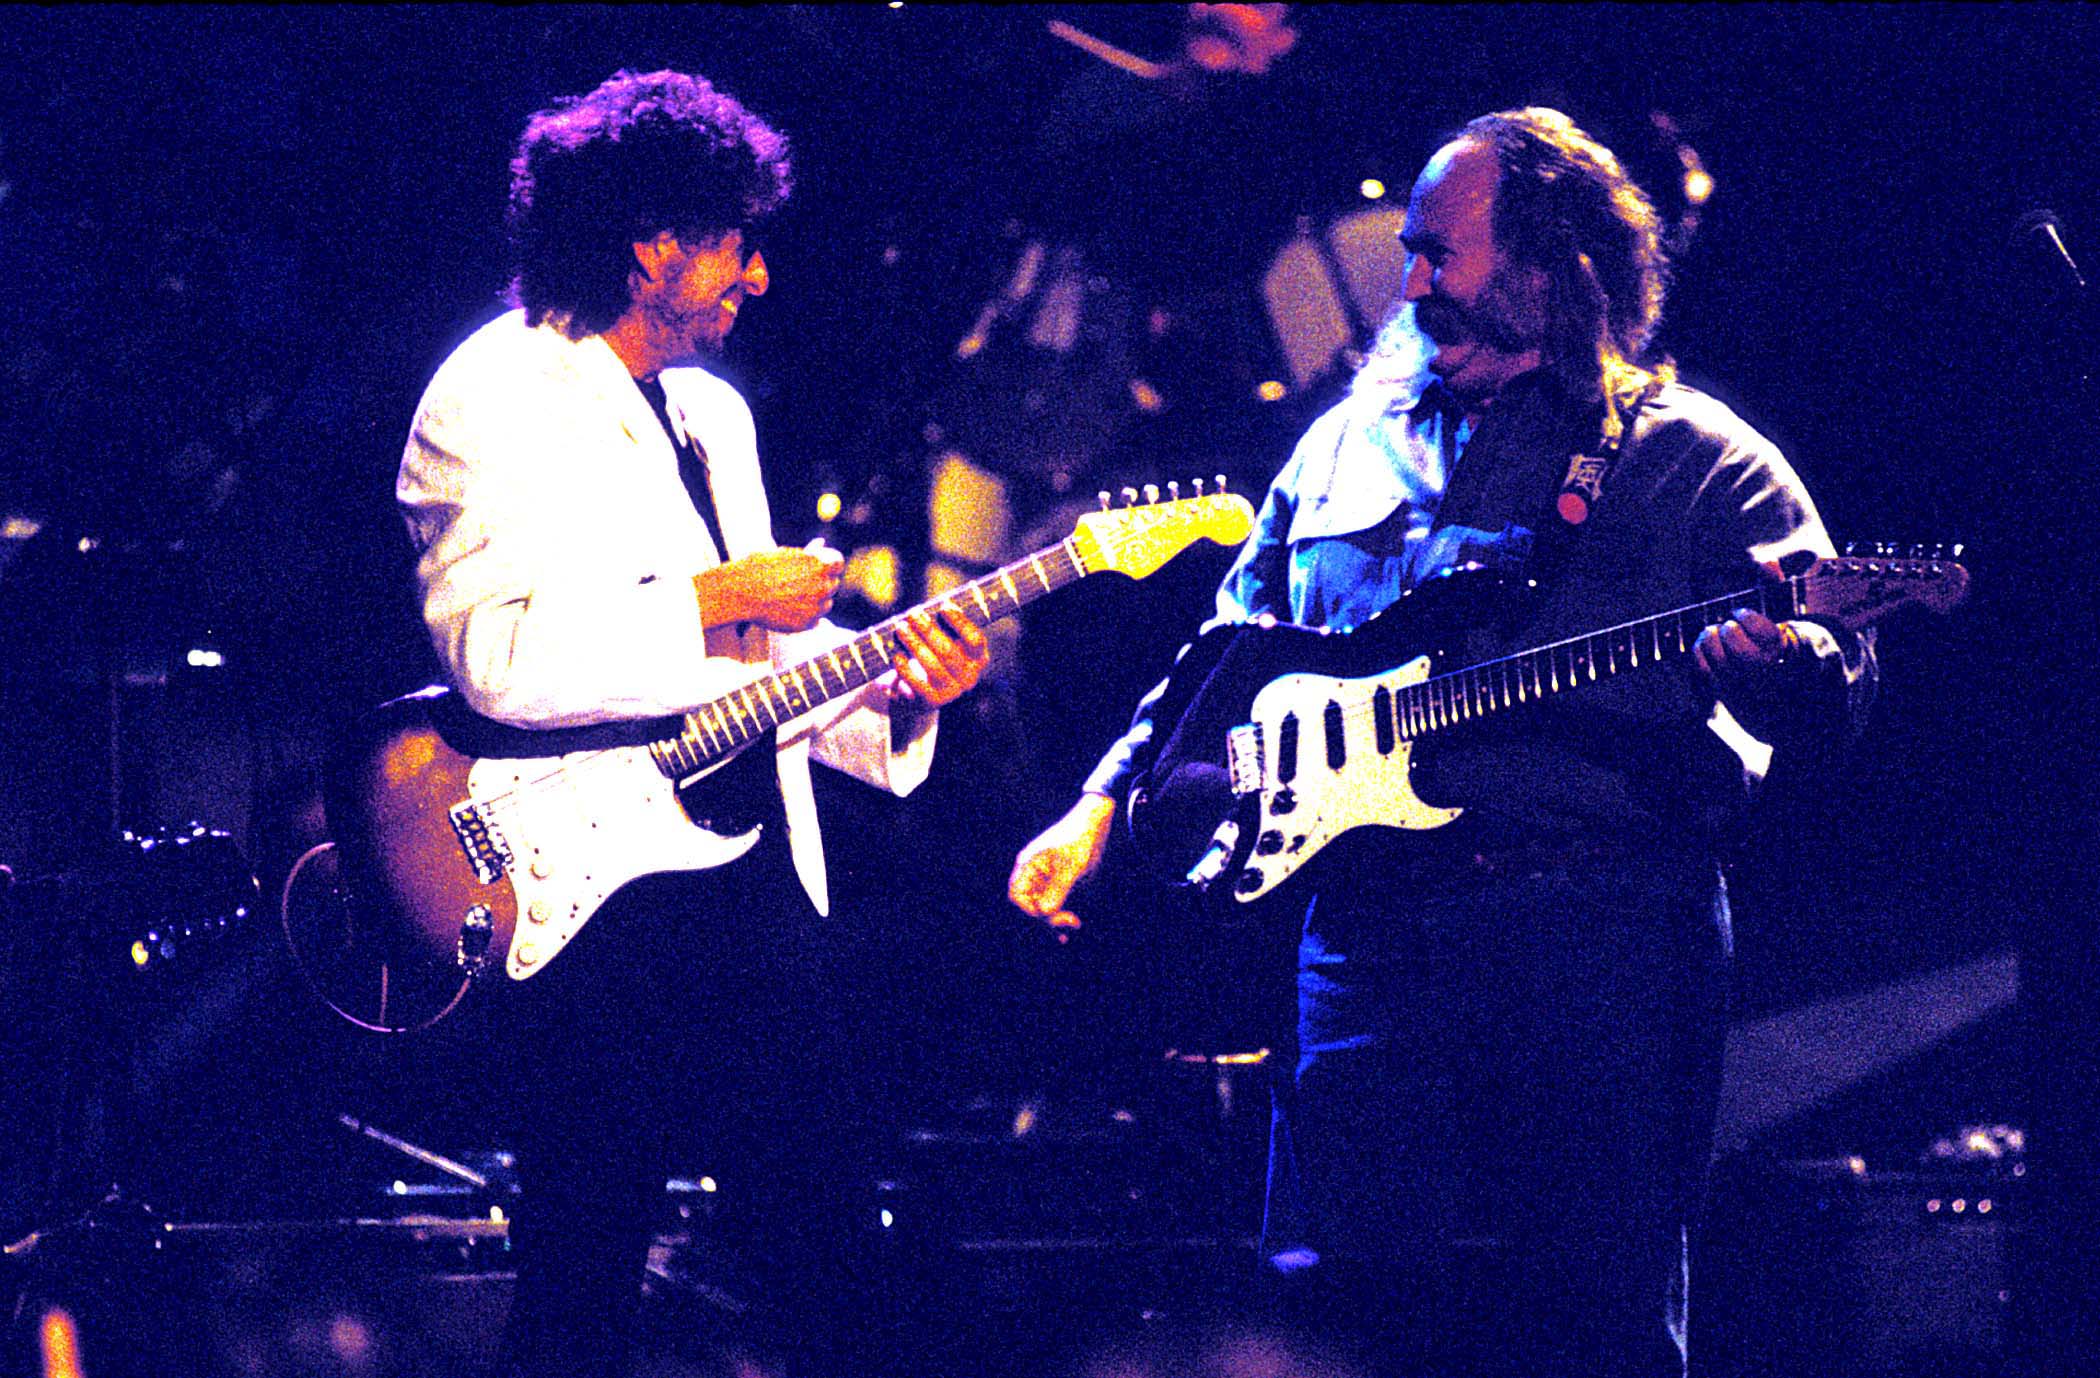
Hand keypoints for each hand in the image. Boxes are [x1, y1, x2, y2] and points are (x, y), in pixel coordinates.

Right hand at [695, 543, 843, 632]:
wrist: (741, 592)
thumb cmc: (759, 568)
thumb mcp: (785, 555)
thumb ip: (806, 556)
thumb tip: (820, 545)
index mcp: (821, 564)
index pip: (838, 562)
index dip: (829, 563)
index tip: (821, 566)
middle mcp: (823, 586)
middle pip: (832, 584)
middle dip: (821, 583)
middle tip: (802, 584)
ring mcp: (816, 607)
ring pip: (826, 605)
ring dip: (816, 601)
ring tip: (793, 597)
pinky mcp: (807, 624)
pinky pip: (814, 620)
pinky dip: (806, 616)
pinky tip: (788, 609)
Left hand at [888, 605, 988, 708]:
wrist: (920, 693)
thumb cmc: (934, 656)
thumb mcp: (945, 640)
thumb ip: (945, 625)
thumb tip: (939, 606)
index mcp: (979, 659)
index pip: (975, 640)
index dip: (960, 623)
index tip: (943, 607)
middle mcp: (970, 677)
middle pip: (949, 651)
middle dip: (929, 630)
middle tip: (913, 613)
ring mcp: (953, 692)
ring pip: (933, 666)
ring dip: (915, 644)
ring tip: (901, 628)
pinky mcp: (933, 702)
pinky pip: (918, 684)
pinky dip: (906, 669)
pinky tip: (897, 655)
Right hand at [1008, 793, 1116, 934]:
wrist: (1095, 820)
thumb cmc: (1082, 838)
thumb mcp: (1073, 865)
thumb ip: (1059, 888)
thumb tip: (1045, 913)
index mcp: (1028, 865)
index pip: (1017, 897)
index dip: (1029, 913)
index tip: (1051, 921)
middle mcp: (1032, 873)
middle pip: (1027, 906)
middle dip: (1043, 921)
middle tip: (1065, 930)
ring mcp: (1043, 878)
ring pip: (1040, 908)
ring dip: (1052, 922)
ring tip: (1071, 929)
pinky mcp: (1056, 882)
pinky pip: (1052, 904)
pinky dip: (1060, 915)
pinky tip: (1073, 922)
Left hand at [1693, 564, 1820, 704]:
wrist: (1776, 678)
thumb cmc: (1773, 637)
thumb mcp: (1779, 613)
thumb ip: (1773, 586)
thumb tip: (1766, 562)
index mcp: (1785, 651)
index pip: (1766, 635)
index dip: (1746, 618)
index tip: (1740, 612)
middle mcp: (1769, 673)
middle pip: (1744, 656)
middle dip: (1729, 632)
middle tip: (1727, 625)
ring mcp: (1747, 687)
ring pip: (1722, 666)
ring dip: (1711, 641)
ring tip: (1713, 632)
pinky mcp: (1726, 692)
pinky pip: (1706, 675)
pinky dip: (1699, 655)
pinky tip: (1704, 645)